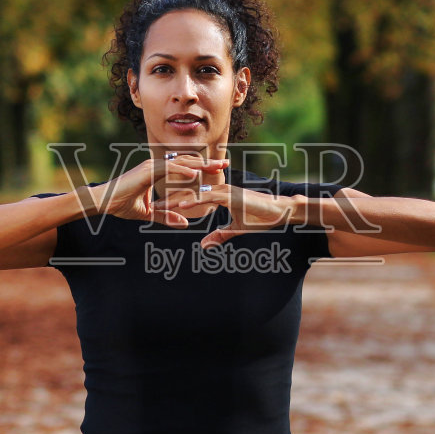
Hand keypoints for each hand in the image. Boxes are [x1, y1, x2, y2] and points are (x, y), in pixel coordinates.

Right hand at [92, 152, 227, 227]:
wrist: (103, 202)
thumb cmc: (120, 205)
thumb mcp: (148, 213)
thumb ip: (166, 216)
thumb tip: (184, 224)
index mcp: (156, 171)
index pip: (183, 166)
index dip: (201, 166)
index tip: (217, 168)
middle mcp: (156, 165)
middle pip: (186, 161)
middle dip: (207, 162)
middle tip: (225, 162)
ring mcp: (151, 166)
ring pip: (181, 162)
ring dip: (200, 164)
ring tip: (217, 166)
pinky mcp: (146, 170)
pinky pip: (168, 169)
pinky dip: (183, 170)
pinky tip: (196, 174)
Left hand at [162, 183, 294, 247]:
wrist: (281, 211)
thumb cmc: (262, 218)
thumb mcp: (237, 229)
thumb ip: (221, 234)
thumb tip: (205, 245)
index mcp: (220, 194)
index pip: (193, 196)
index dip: (176, 203)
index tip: (161, 210)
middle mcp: (220, 189)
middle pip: (190, 193)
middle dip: (170, 199)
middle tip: (153, 206)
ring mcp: (225, 191)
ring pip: (195, 193)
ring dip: (176, 200)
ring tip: (160, 207)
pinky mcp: (231, 196)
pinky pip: (208, 197)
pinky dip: (193, 201)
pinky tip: (180, 206)